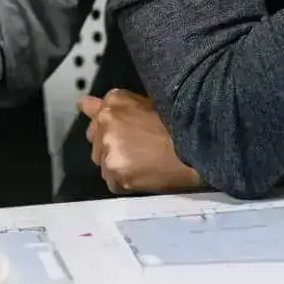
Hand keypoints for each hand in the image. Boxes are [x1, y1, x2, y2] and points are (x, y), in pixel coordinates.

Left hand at [78, 90, 201, 194]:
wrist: (197, 149)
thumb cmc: (179, 124)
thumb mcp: (149, 104)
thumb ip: (120, 106)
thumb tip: (85, 104)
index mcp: (114, 102)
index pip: (91, 111)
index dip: (101, 123)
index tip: (108, 129)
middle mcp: (106, 123)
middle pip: (95, 140)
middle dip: (108, 145)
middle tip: (134, 149)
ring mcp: (109, 150)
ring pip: (103, 162)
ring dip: (117, 164)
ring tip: (142, 164)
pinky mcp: (115, 174)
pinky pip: (113, 181)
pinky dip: (124, 181)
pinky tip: (143, 175)